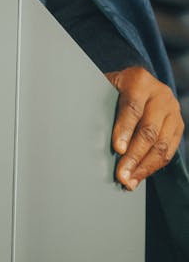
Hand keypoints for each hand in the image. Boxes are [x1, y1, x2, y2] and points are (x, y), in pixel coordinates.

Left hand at [106, 66, 183, 189]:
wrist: (138, 82)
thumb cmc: (113, 88)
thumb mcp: (105, 87)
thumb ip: (98, 102)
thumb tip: (82, 130)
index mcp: (139, 80)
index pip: (133, 108)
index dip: (125, 130)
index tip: (117, 149)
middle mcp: (160, 94)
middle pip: (149, 130)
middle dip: (134, 156)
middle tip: (121, 175)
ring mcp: (172, 110)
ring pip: (161, 144)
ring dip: (144, 167)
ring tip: (128, 181)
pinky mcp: (178, 125)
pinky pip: (169, 150)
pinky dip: (153, 167)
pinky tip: (139, 176)